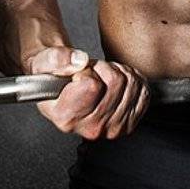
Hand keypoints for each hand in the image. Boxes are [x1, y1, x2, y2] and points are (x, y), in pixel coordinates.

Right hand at [24, 46, 149, 139]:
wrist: (61, 89)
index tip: (76, 76)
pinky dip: (132, 80)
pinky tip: (115, 85)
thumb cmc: (53, 78)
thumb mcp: (46, 62)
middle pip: (116, 82)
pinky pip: (143, 91)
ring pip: (131, 83)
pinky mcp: (129, 124)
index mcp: (66, 118)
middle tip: (90, 74)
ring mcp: (111, 129)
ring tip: (101, 79)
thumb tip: (79, 61)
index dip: (86, 71)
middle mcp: (90, 129)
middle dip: (103, 68)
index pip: (92, 85)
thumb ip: (58, 59)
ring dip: (118, 72)